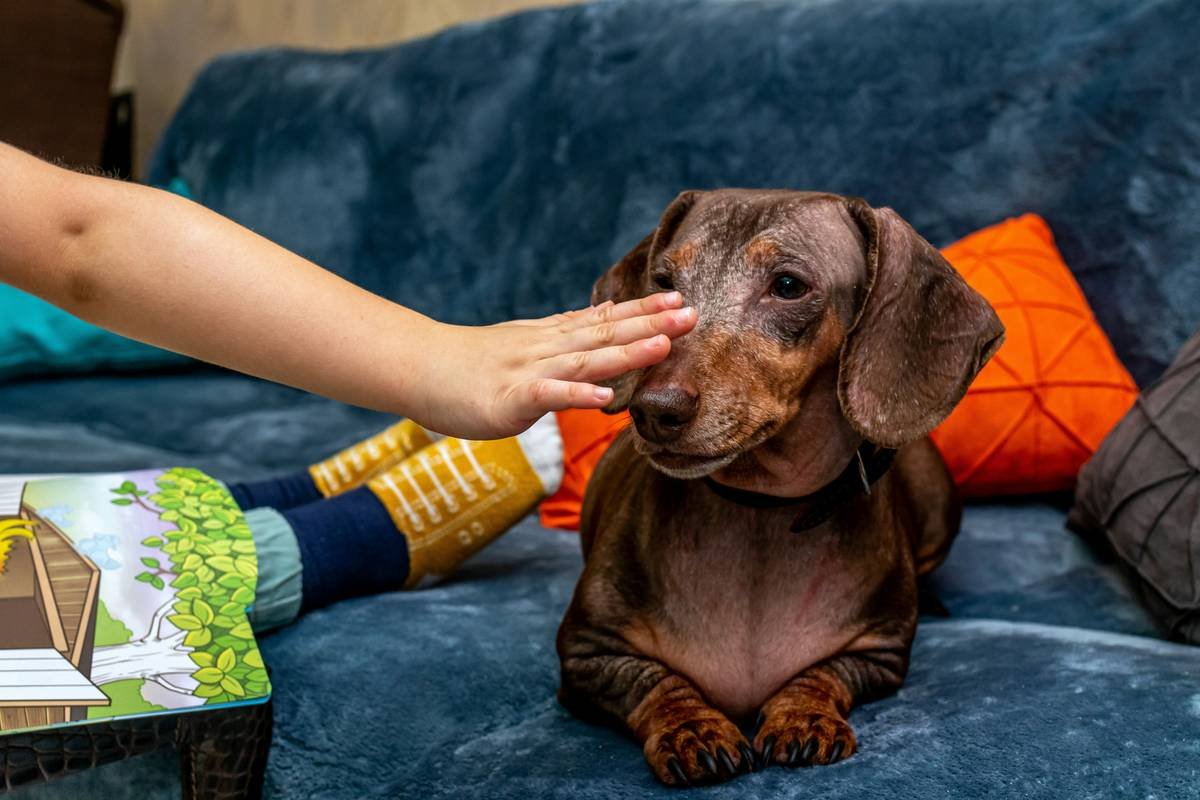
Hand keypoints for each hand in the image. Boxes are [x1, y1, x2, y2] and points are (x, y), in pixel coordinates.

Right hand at [414, 292, 696, 438]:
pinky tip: (604, 398)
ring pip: (585, 359)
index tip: (680, 299)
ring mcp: (529, 370)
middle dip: (650, 324)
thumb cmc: (471, 363)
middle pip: (604, 334)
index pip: (604, 320)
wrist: (419, 367)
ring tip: (663, 345)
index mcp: (551, 337)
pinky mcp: (510, 398)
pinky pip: (548, 396)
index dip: (643, 311)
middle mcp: (547, 347)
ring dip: (625, 352)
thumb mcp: (525, 342)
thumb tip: (606, 318)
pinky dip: (576, 395)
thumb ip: (566, 335)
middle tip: (692, 314)